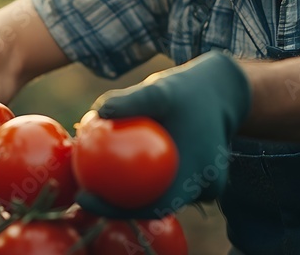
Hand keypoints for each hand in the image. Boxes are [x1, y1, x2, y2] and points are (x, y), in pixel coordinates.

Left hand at [76, 52, 250, 218]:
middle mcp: (202, 189)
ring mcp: (198, 187)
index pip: (153, 207)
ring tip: (86, 178)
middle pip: (151, 207)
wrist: (221, 91)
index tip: (83, 198)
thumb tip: (100, 111)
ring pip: (156, 196)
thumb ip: (134, 100)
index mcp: (200, 178)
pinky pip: (160, 183)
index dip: (116, 210)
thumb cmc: (189, 89)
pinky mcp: (191, 180)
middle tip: (79, 190)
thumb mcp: (162, 89)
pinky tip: (103, 164)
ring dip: (124, 191)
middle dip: (113, 204)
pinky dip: (135, 177)